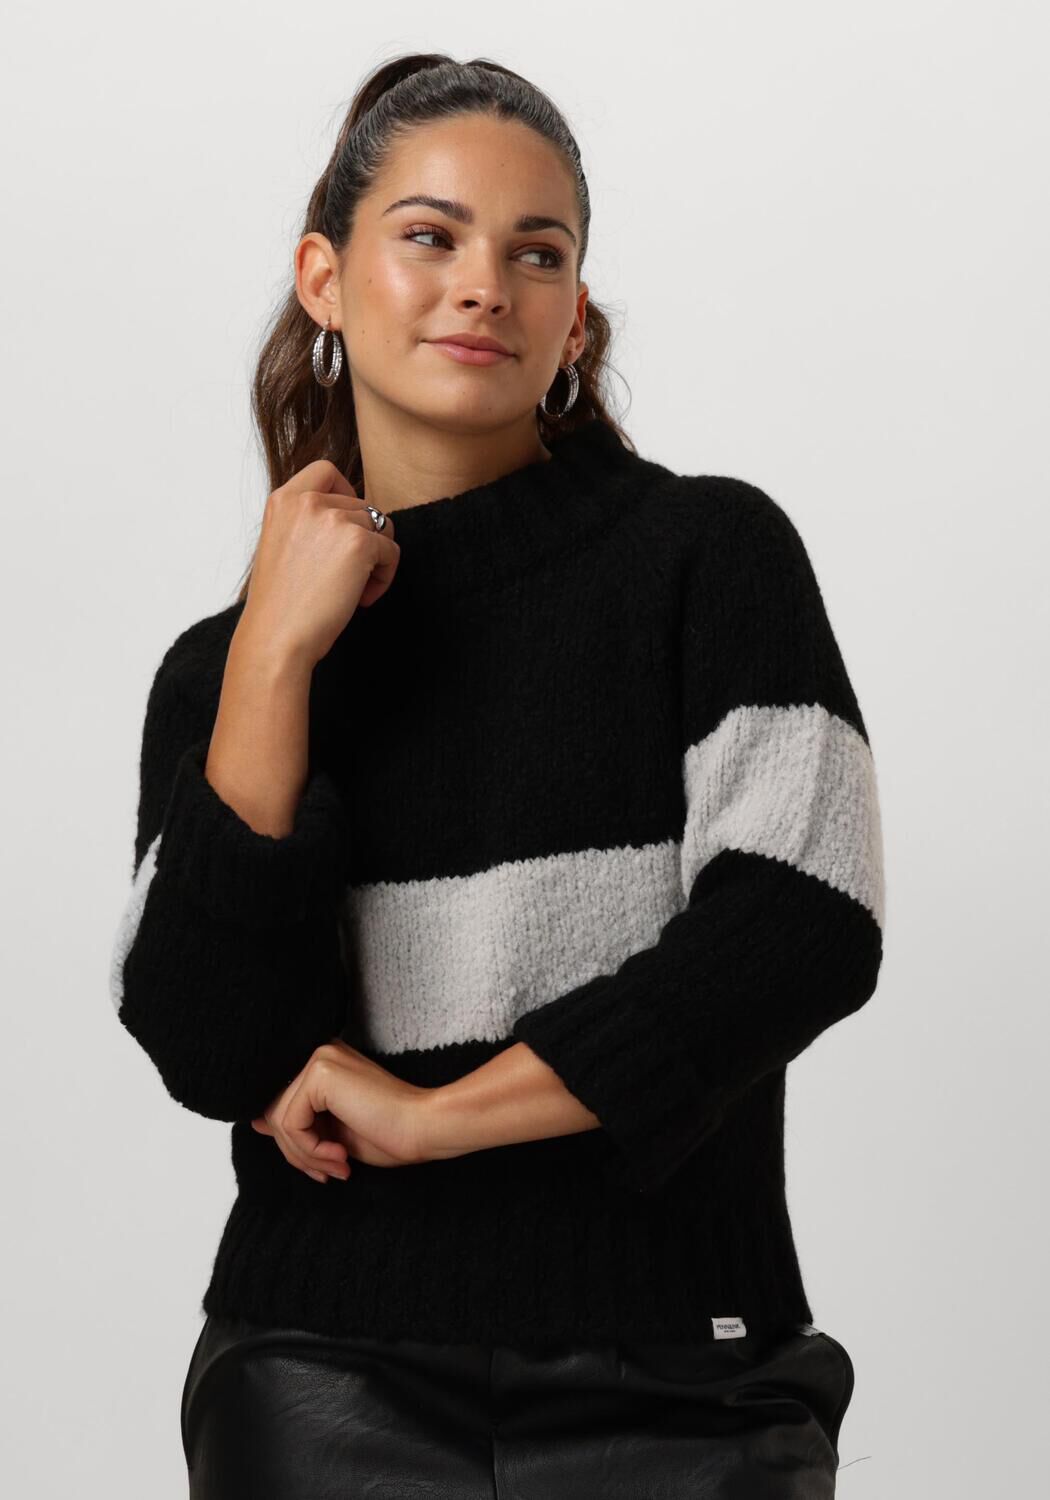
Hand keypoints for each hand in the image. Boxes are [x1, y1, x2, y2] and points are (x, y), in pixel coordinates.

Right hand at [240, 459, 400, 671]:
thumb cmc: (280, 605)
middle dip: (363, 540)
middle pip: (361, 504)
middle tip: (346, 578)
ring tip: (354, 590)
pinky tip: (362, 600)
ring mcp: (333, 519)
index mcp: (282, 500)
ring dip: (376, 559)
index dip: (346, 493)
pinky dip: (385, 577)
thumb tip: (356, 516)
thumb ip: (308, 523)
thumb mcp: (282, 546)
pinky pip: (392, 552)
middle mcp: (307, 501)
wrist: (276, 637)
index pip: (326, 470)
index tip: (346, 526)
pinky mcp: (359, 543)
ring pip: (380, 527)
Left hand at [250, 1040, 432, 1183]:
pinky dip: (310, 1150)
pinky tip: (341, 1157)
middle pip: (275, 1113)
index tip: (321, 1167)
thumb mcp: (332, 1132)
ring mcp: (319, 1059)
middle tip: (331, 1173)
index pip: (280, 1105)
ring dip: (306, 1156)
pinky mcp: (320, 1073)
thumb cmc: (389, 1133)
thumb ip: (297, 1123)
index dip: (294, 1144)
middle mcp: (318, 1054)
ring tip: (338, 1167)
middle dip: (299, 1153)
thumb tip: (255, 1121)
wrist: (423, 1128)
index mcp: (323, 1065)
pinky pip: (290, 1123)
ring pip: (279, 1121)